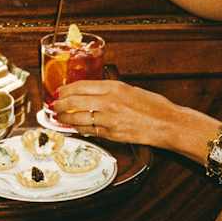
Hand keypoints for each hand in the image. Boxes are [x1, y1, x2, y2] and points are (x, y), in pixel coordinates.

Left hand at [52, 79, 177, 147]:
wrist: (167, 124)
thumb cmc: (153, 106)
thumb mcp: (130, 89)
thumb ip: (110, 90)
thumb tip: (90, 91)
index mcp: (114, 87)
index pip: (80, 86)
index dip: (66, 90)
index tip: (59, 92)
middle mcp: (109, 102)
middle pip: (74, 102)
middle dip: (60, 104)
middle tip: (54, 106)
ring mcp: (109, 119)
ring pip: (77, 118)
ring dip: (64, 118)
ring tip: (59, 117)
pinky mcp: (111, 134)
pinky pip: (88, 130)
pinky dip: (78, 128)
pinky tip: (74, 127)